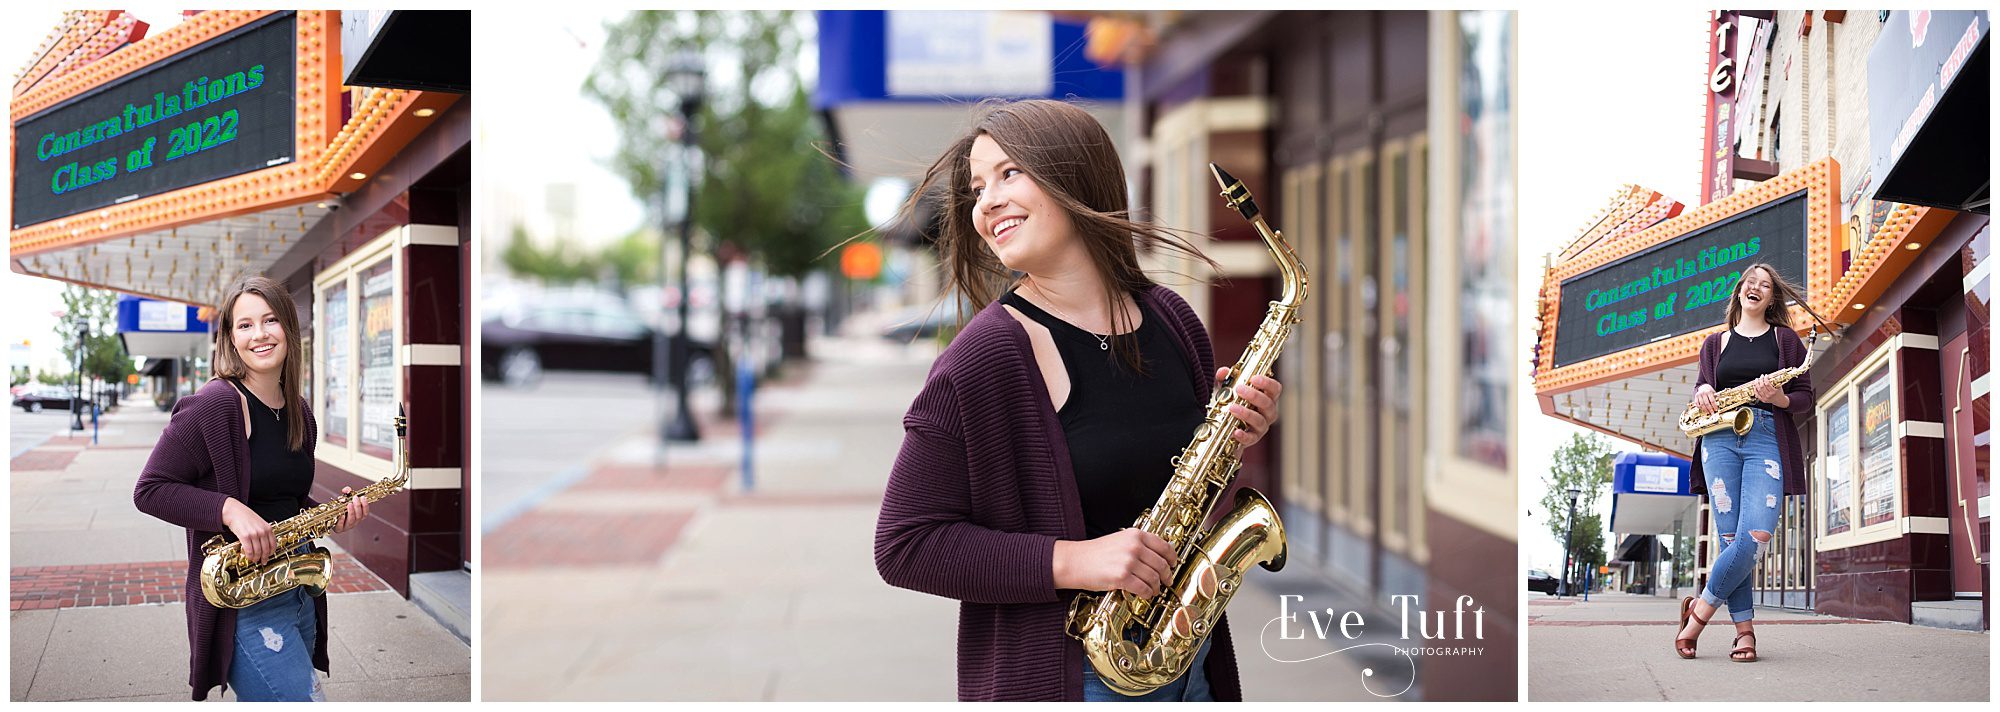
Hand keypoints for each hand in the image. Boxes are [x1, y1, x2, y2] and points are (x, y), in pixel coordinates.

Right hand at [220, 498, 275, 563]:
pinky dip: (249, 556)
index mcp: (268, 528)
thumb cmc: (246, 517)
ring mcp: (254, 534)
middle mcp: (262, 531)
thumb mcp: (260, 523)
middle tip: (263, 561)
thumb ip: (264, 532)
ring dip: (256, 558)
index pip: (273, 544)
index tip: (269, 556)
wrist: (234, 512)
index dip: (271, 553)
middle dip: (264, 557)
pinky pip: (249, 550)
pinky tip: (249, 557)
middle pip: (266, 549)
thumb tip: (265, 545)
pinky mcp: (245, 536)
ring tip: (255, 560)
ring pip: (258, 551)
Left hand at [333, 487, 369, 533]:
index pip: (365, 513)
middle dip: (358, 506)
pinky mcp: (339, 529)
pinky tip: (342, 515)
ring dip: (351, 512)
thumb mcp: (344, 499)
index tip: (363, 497)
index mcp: (358, 516)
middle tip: (355, 498)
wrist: (330, 517)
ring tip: (349, 504)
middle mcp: (354, 522)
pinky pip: (341, 526)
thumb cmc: (340, 508)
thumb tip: (347, 490)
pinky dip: (342, 521)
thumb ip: (347, 493)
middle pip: (359, 516)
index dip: (365, 506)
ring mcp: (347, 526)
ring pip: (352, 521)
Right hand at [1053, 529, 1176, 597]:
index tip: (1173, 564)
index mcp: (1135, 535)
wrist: (1075, 561)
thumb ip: (1140, 545)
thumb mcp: (1120, 540)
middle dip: (1166, 576)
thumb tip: (1161, 555)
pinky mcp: (1122, 577)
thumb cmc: (1096, 553)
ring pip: (1154, 578)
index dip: (1172, 558)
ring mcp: (1128, 561)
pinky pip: (1144, 588)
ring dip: (1156, 587)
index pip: (1164, 546)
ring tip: (1154, 589)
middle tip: (1166, 581)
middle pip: (1161, 564)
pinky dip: (1147, 593)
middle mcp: (1134, 546)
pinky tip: (1145, 594)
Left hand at [1218, 367, 1281, 446]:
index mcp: (1266, 398)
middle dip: (1254, 395)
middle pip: (1268, 404)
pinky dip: (1244, 435)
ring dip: (1246, 413)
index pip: (1275, 388)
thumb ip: (1226, 380)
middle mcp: (1268, 412)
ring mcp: (1261, 426)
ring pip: (1259, 420)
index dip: (1267, 383)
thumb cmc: (1233, 406)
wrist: (1226, 429)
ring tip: (1232, 408)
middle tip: (1239, 389)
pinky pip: (1251, 438)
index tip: (1254, 378)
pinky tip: (1236, 431)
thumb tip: (1223, 372)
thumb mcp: (1229, 391)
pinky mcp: (1253, 439)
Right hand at [1694, 384, 1717, 413]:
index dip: (1714, 406)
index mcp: (1709, 392)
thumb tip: (1719, 402)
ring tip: (1708, 412)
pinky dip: (1699, 407)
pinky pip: (1697, 403)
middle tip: (1712, 413)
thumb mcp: (1714, 392)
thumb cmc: (1709, 391)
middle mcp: (1703, 393)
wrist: (1703, 386)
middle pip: (1707, 403)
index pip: (1712, 400)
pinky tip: (1703, 409)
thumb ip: (1716, 396)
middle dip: (1710, 409)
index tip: (1716, 409)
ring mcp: (1699, 395)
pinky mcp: (1695, 397)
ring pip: (1702, 404)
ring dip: (1705, 409)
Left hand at [1753, 376, 1786, 406]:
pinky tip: (1755, 386)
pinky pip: (1757, 394)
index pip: (1767, 384)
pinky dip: (1755, 390)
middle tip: (1761, 376)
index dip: (1765, 379)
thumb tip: (1771, 376)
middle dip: (1760, 380)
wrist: (1780, 400)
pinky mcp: (1763, 400)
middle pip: (1762, 386)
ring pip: (1758, 390)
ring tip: (1756, 380)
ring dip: (1756, 384)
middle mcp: (1769, 395)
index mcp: (1773, 392)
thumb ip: (1776, 382)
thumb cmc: (1779, 393)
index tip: (1766, 375)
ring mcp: (1765, 398)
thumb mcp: (1779, 387)